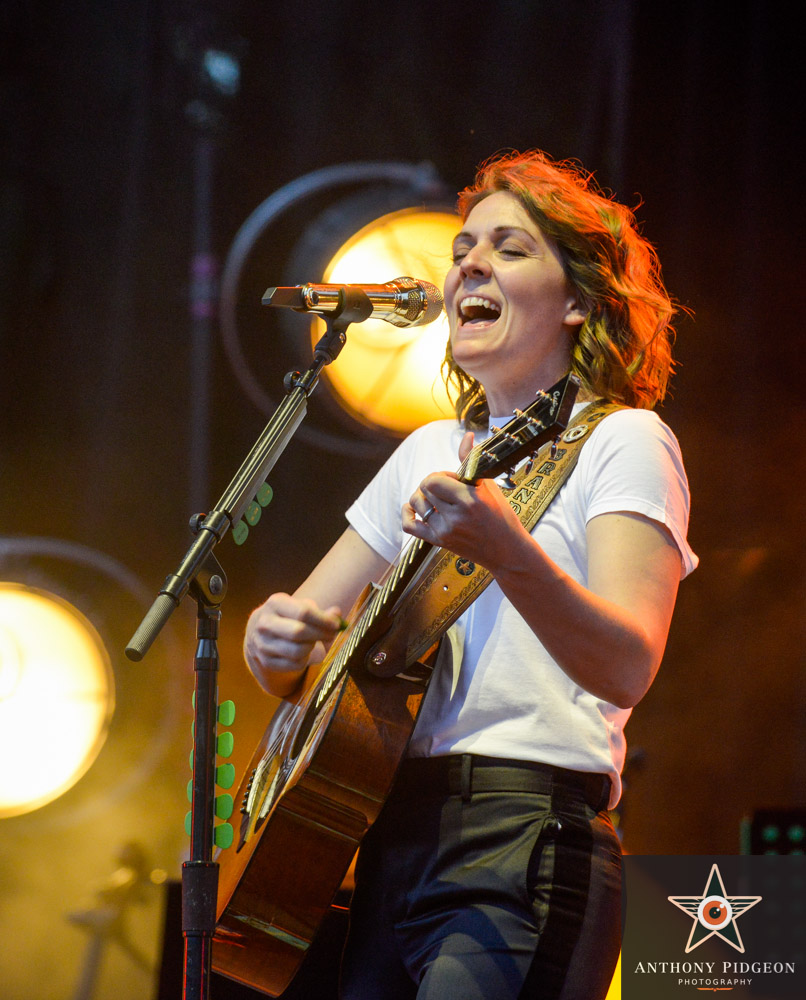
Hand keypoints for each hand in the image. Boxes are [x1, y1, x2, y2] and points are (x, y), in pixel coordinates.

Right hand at [245, 592, 341, 693]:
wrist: (260, 632)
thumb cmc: (288, 617)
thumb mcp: (301, 607)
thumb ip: (321, 612)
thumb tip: (336, 613)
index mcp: (275, 603)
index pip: (303, 612)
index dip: (323, 620)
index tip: (336, 625)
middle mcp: (265, 623)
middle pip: (299, 632)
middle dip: (320, 634)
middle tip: (330, 635)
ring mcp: (262, 643)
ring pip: (298, 651)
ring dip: (312, 648)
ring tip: (315, 642)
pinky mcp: (266, 661)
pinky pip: (294, 664)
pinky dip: (305, 660)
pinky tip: (305, 652)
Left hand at [401, 431, 528, 569]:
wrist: (506, 549)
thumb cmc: (500, 514)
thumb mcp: (488, 485)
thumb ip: (471, 460)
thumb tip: (467, 435)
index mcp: (469, 500)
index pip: (434, 479)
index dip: (441, 475)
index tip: (454, 480)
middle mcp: (455, 517)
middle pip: (423, 489)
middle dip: (433, 484)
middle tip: (448, 490)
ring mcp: (445, 532)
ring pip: (415, 503)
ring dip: (422, 497)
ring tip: (437, 499)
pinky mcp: (439, 542)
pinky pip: (409, 526)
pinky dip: (407, 514)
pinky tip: (414, 508)